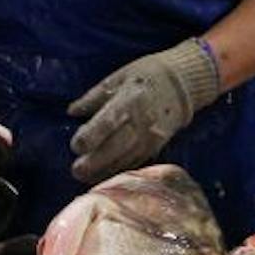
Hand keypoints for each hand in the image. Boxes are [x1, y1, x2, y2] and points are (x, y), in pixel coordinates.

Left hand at [68, 39, 220, 183]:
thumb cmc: (145, 76)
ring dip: (105, 170)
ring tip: (85, 178)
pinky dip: (119, 169)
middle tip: (76, 171)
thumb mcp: (117, 78)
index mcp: (130, 99)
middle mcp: (142, 120)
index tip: (75, 145)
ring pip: (126, 158)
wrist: (182, 85)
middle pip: (118, 145)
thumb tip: (72, 111)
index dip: (92, 135)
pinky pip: (136, 161)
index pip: (109, 120)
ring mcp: (151, 136)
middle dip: (96, 160)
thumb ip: (94, 97)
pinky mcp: (156, 146)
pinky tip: (103, 176)